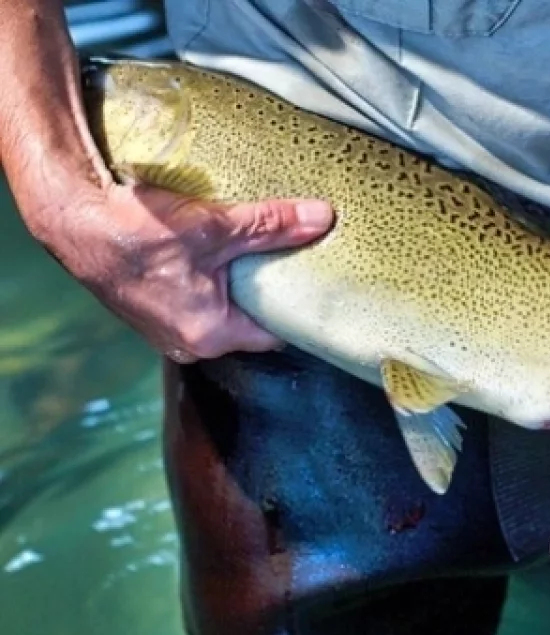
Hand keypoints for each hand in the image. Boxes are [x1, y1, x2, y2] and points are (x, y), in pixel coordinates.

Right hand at [34, 180, 332, 362]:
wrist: (71, 218)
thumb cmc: (135, 230)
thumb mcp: (215, 226)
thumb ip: (272, 225)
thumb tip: (322, 218)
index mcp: (210, 334)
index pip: (277, 333)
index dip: (299, 307)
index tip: (316, 282)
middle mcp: (189, 344)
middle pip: (251, 324)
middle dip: (270, 293)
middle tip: (293, 262)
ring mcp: (167, 332)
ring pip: (223, 312)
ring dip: (238, 287)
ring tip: (258, 255)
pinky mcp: (153, 313)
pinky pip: (197, 303)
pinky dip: (211, 283)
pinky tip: (217, 257)